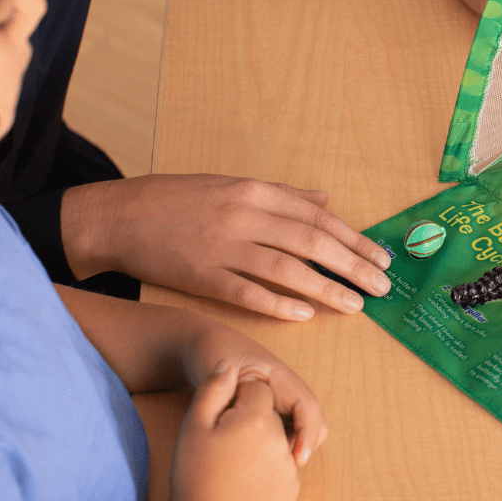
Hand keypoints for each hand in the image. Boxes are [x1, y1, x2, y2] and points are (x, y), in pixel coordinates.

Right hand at [61, 173, 390, 319]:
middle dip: (353, 264)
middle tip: (382, 285)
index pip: (317, 216)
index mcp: (254, 191)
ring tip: (356, 304)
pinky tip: (306, 315)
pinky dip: (279, 304)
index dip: (354, 237)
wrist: (120, 216)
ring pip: (288, 270)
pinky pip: (247, 293)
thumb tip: (325, 198)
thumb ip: (281, 194)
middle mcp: (244, 216)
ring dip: (327, 289)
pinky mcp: (202, 277)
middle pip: (312, 242)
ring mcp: (223, 247)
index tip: (380, 256)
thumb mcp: (232, 185)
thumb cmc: (178, 199)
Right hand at [171, 362, 299, 500]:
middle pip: (269, 415)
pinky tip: (242, 481)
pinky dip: (266, 468)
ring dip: (260, 444)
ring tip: (231, 467)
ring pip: (276, 440)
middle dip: (250, 422)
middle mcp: (281, 439)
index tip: (220, 422)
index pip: (256, 390)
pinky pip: (281, 466)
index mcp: (258, 418)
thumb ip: (213, 388)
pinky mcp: (292, 490)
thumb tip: (228, 363)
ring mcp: (290, 467)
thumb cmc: (195, 476)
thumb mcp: (193, 425)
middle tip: (222, 447)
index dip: (235, 401)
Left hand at [180, 320, 328, 465]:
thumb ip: (232, 399)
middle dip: (301, 446)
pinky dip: (275, 448)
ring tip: (258, 459)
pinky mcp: (269, 414)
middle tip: (273, 463)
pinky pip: (283, 436)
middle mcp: (286, 391)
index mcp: (281, 377)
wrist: (203, 345)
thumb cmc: (212, 353)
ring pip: (300, 433)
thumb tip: (243, 428)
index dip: (307, 434)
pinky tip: (251, 454)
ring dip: (287, 448)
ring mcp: (279, 402)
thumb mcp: (221, 374)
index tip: (296, 461)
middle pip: (313, 424)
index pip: (308, 407)